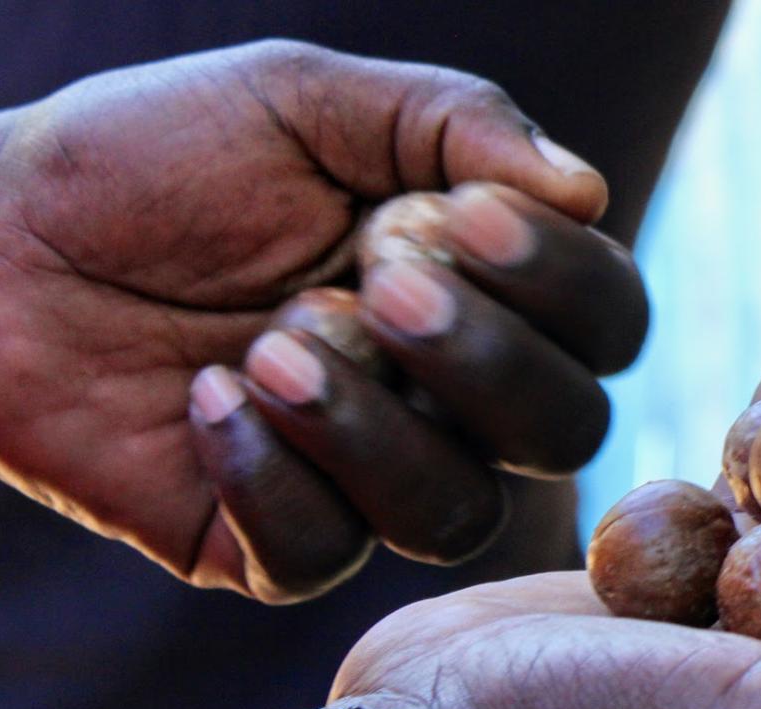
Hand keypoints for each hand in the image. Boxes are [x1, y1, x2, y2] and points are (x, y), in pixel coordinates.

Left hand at [0, 41, 646, 601]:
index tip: (466, 217)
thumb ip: (456, 123)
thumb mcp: (308, 101)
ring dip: (371, 426)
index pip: (606, 324)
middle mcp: (448, 396)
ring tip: (267, 345)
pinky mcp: (277, 544)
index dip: (565, 287)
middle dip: (484, 363)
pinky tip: (204, 398)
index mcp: (482, 291)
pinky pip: (325, 555)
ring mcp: (367, 478)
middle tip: (376, 280)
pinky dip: (269, 476)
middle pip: (566, 432)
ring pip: (458, 513)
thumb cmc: (155, 158)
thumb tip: (589, 192)